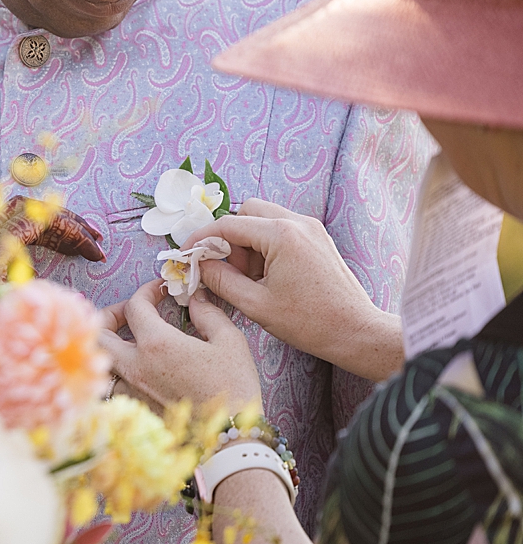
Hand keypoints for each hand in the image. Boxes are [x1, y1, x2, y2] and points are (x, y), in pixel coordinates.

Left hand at [98, 279, 262, 414]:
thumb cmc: (233, 388)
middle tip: (130, 312)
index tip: (160, 290)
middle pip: (99, 333)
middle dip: (110, 315)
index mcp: (156, 343)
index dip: (146, 291)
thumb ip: (208, 313)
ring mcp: (133, 390)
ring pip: (104, 361)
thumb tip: (196, 298)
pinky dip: (121, 371)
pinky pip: (116, 384)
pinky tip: (142, 368)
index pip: (135, 306)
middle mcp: (136, 365)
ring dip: (112, 345)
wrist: (230, 437)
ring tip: (132, 340)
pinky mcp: (137, 409)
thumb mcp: (229, 341)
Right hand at [182, 199, 402, 381]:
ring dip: (247, 242)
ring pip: (263, 218)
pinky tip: (267, 275)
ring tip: (251, 278)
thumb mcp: (255, 304)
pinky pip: (280, 229)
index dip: (201, 239)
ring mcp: (310, 227)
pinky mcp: (317, 237)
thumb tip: (200, 265)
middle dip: (229, 237)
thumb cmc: (309, 322)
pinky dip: (265, 245)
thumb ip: (221, 280)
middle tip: (227, 269)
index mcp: (281, 235)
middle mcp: (297, 222)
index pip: (227, 224)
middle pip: (246, 212)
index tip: (187, 255)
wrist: (356, 331)